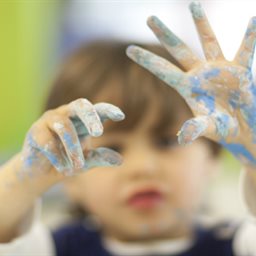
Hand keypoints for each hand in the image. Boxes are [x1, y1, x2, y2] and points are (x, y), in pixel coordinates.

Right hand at [20, 98, 124, 175]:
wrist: (40, 174)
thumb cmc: (66, 162)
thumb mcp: (85, 162)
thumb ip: (99, 158)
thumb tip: (119, 160)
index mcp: (82, 121)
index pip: (97, 110)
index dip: (108, 110)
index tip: (121, 116)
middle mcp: (66, 115)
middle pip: (80, 106)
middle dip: (90, 117)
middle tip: (98, 133)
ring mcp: (49, 121)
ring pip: (64, 126)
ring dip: (73, 147)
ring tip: (77, 166)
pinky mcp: (35, 132)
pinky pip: (48, 142)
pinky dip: (57, 157)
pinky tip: (62, 168)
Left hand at [127, 1, 255, 166]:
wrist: (244, 129)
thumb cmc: (223, 129)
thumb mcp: (207, 128)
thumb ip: (195, 128)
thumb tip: (184, 136)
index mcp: (186, 87)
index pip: (162, 71)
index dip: (146, 60)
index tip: (128, 49)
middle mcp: (199, 74)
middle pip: (178, 50)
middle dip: (164, 34)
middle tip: (149, 17)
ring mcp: (218, 69)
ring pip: (208, 41)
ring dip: (201, 23)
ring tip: (192, 4)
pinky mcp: (239, 70)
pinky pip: (245, 51)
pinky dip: (249, 38)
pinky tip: (252, 21)